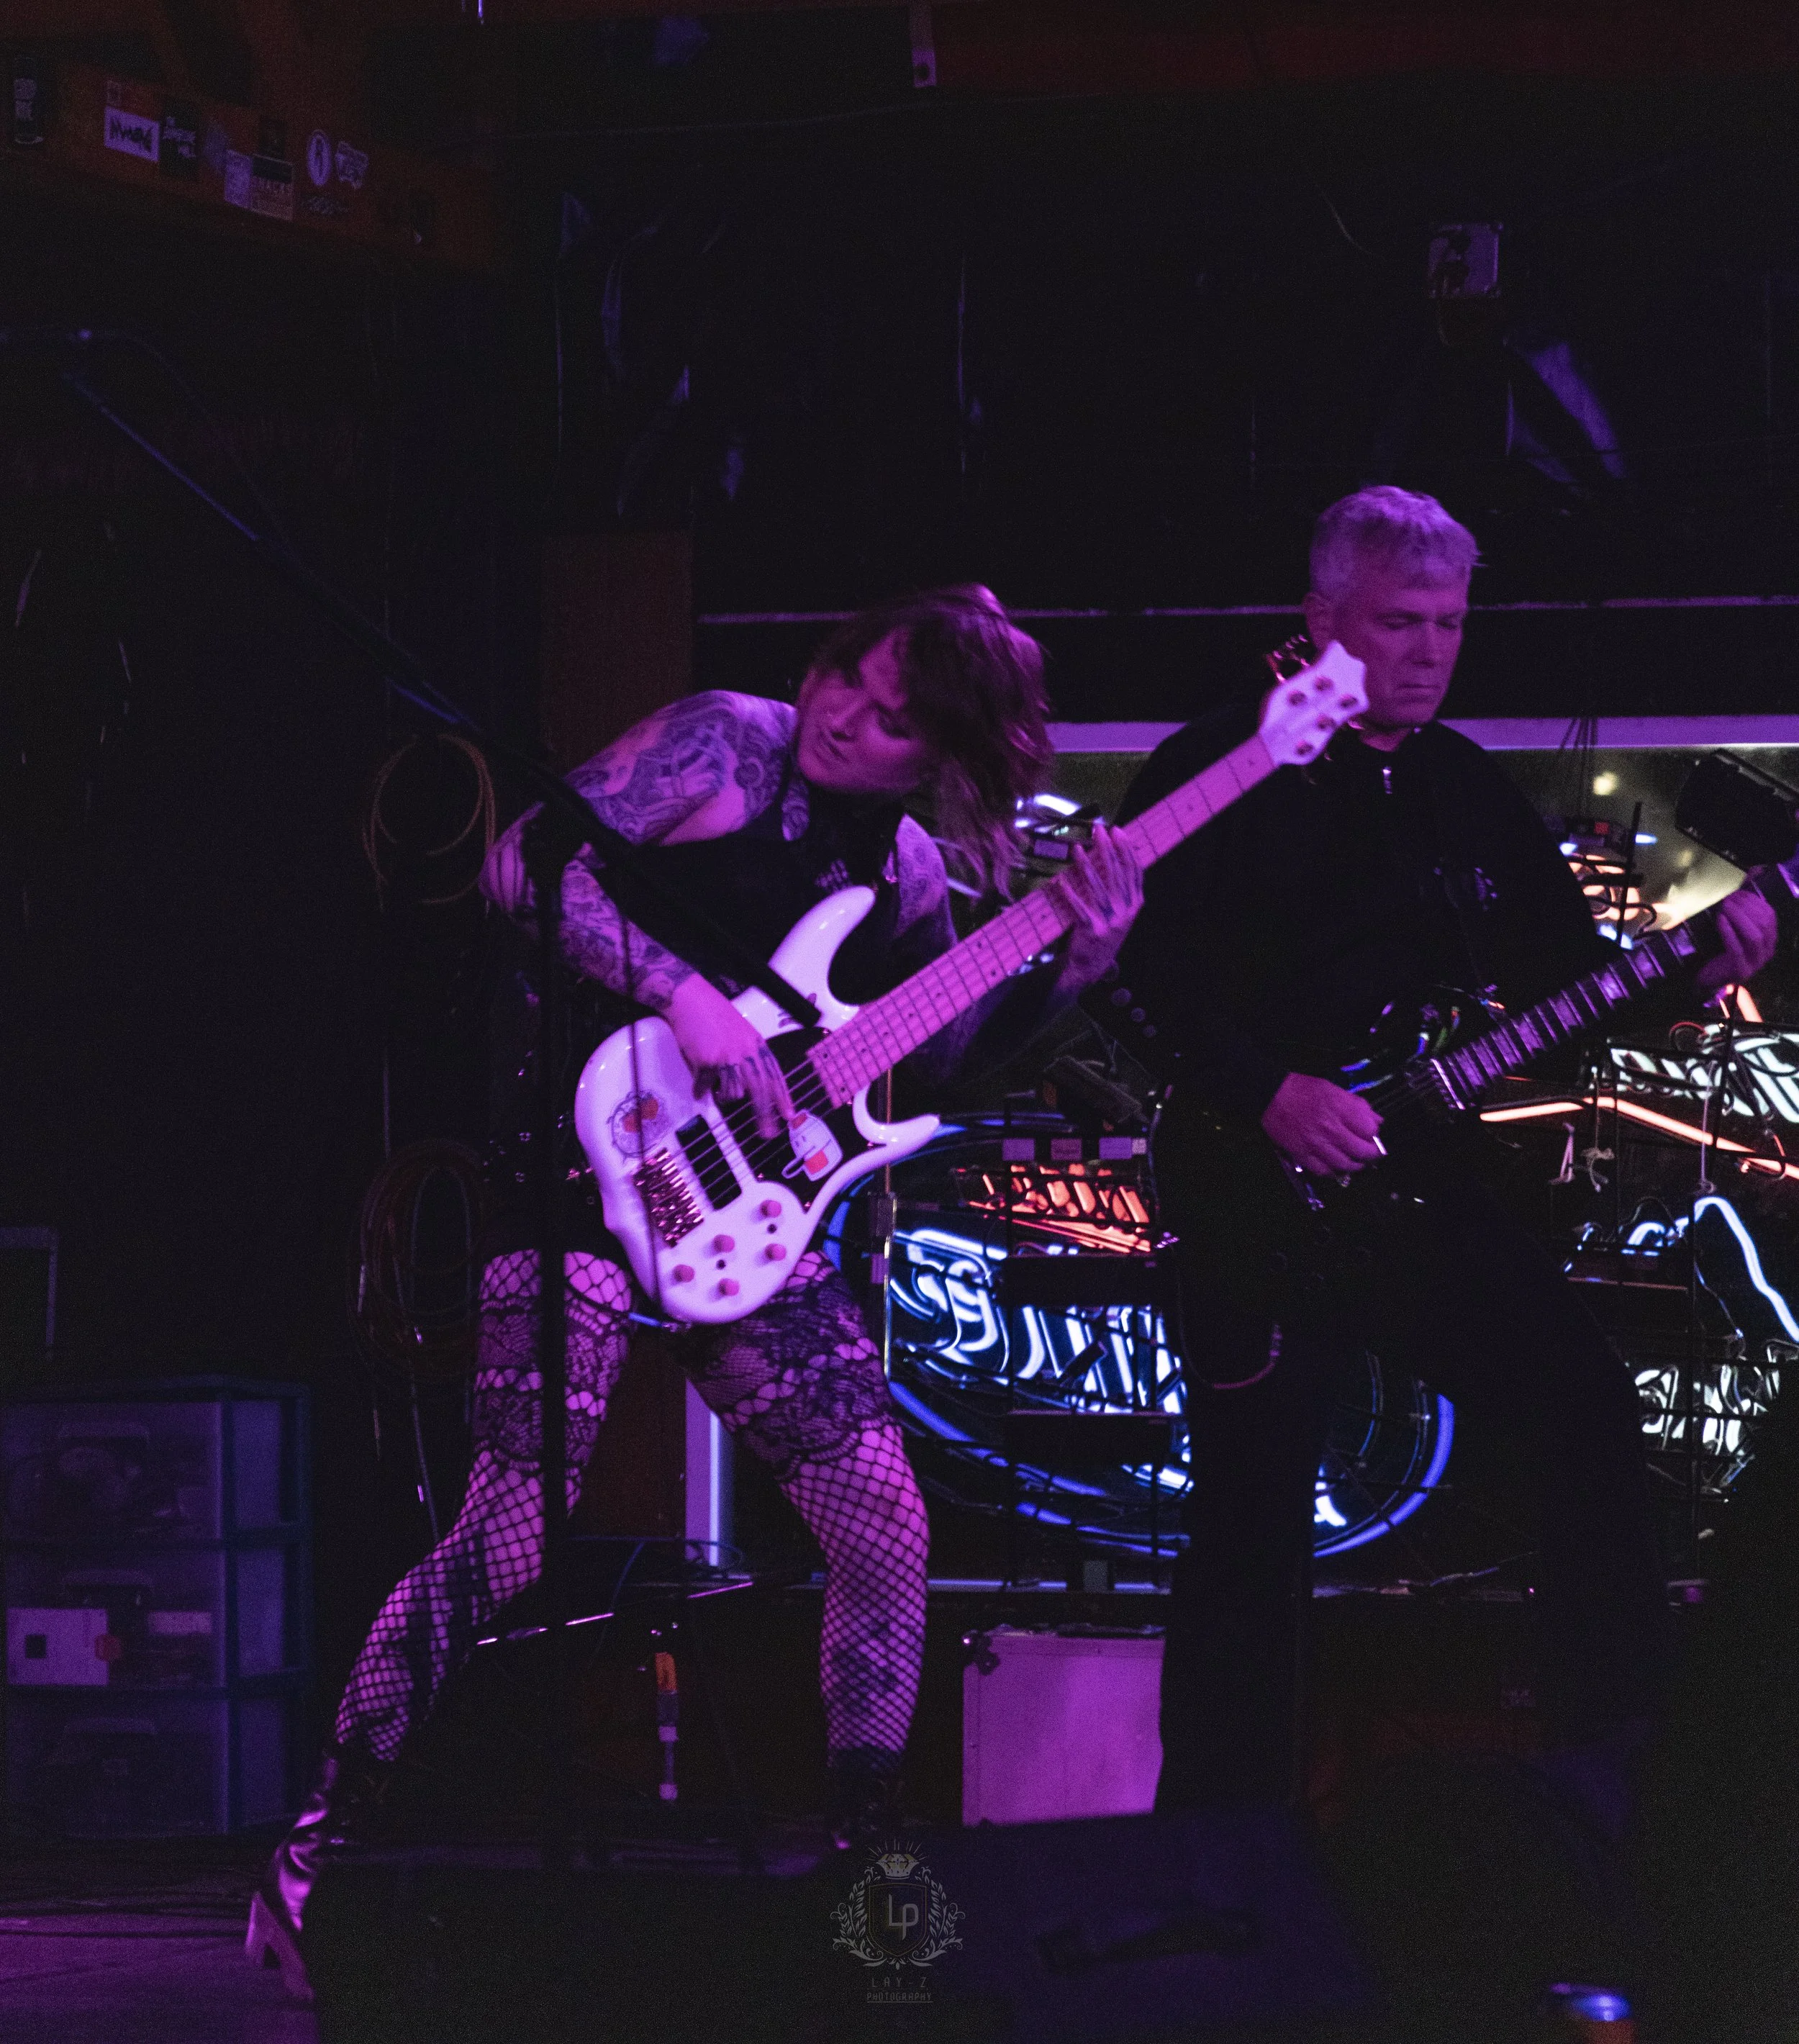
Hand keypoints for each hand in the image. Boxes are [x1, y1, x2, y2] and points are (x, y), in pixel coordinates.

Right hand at [664, 974, 793, 1139]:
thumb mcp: (740, 1032)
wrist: (690, 998)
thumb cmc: (713, 1014)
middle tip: (767, 1134)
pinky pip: (706, 1087)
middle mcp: (746, 1052)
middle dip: (765, 1115)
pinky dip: (701, 1089)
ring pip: (734, 1093)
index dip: (783, 1097)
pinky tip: (698, 1087)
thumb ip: (747, 1055)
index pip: (775, 1075)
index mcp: (757, 1045)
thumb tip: (746, 1084)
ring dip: (725, 1097)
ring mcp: (728, 1057)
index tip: (789, 1115)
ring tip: (718, 1093)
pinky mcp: (708, 1061)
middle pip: (761, 1090)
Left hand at [1053, 822, 1145, 991]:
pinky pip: (1078, 907)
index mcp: (1135, 904)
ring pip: (1097, 887)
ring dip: (1086, 865)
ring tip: (1077, 848)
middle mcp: (1126, 912)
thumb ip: (1121, 890)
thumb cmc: (1104, 932)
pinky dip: (1068, 893)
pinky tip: (1060, 881)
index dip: (1127, 849)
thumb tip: (1113, 856)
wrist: (1092, 966)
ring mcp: (1110, 921)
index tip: (1118, 831)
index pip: (1134, 871)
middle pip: (1116, 874)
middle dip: (1107, 848)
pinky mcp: (1092, 930)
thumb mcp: (1120, 913)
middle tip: (1098, 830)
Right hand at [1261, 1072, 1384, 1175]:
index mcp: (1340, 1108)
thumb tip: (1376, 1119)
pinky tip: (1335, 1166)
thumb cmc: (1302, 1090)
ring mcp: (1316, 1143)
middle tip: (1370, 1153)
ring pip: (1344, 1164)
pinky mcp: (1302, 1153)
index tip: (1371, 1134)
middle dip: (1370, 1154)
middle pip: (1361, 1151)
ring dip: (1354, 1166)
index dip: (1373, 1134)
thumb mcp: (1334, 1089)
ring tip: (1356, 1162)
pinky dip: (1332, 1171)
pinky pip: (1323, 1170)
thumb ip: (1358, 1105)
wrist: (1272, 1095)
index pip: (1370, 1131)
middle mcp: (1330, 1128)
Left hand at [1696, 888, 1779, 997]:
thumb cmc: (1720, 948)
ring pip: (1754, 936)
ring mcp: (1755, 963)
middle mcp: (1766, 952)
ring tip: (1725, 906)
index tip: (1739, 892)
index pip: (1770, 916)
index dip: (1755, 901)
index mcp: (1768, 940)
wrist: (1706, 977)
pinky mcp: (1740, 971)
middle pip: (1764, 924)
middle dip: (1747, 907)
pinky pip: (1737, 948)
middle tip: (1729, 898)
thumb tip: (1755, 870)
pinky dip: (1729, 931)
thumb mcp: (1733, 925)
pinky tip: (1720, 920)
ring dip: (1739, 917)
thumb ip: (1743, 903)